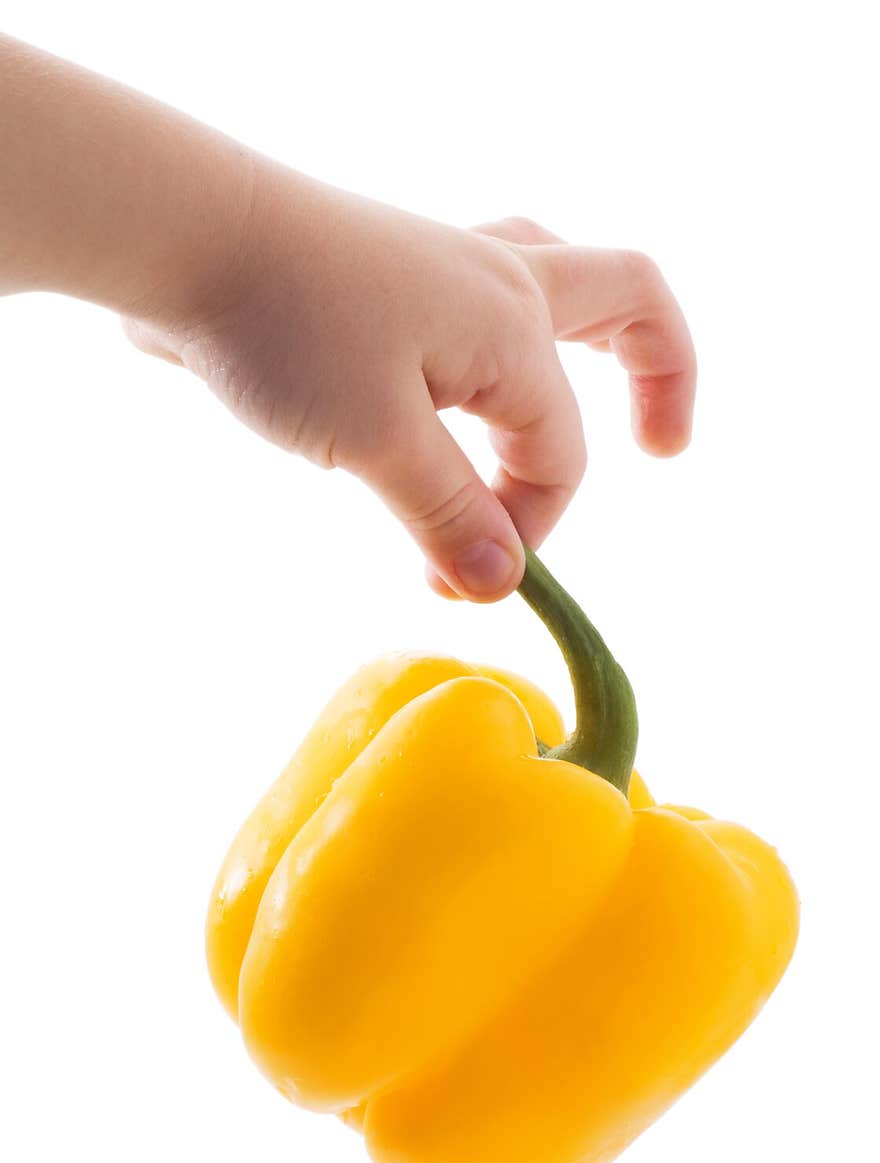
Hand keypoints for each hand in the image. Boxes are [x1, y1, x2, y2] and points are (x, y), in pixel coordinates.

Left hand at [126, 166, 695, 600]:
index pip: (557, 453)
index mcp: (513, 325)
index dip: (525, 529)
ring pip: (555, 286)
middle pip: (625, 302)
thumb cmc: (285, 328)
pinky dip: (495, 355)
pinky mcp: (396, 279)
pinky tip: (462, 401)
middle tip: (665, 449)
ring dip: (579, 351)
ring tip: (569, 415)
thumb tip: (505, 584)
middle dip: (662, 375)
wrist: (187, 235)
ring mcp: (447, 270)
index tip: (459, 583)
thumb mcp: (376, 440)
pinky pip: (480, 305)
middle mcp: (499, 283)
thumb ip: (449, 514)